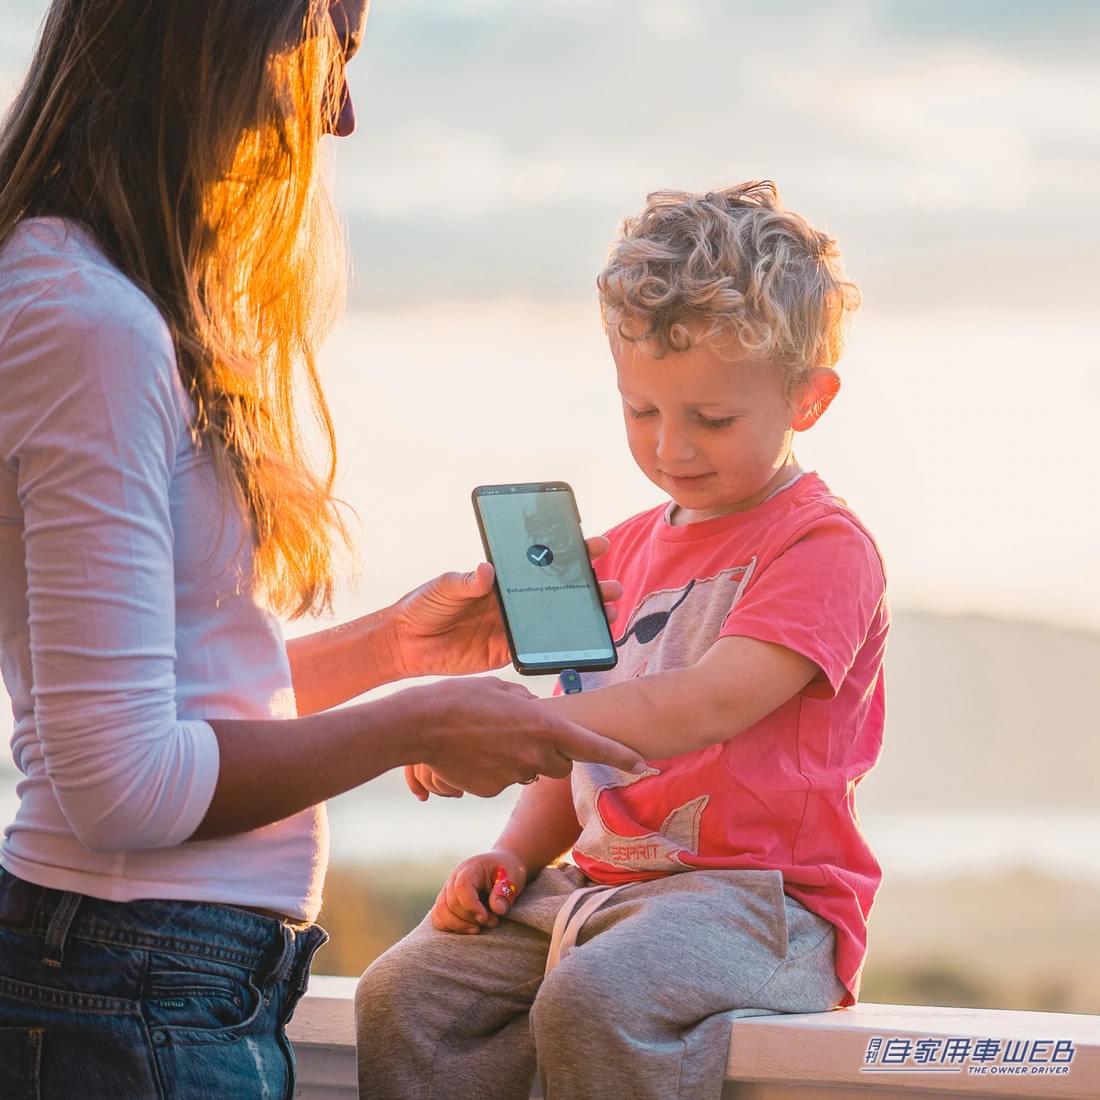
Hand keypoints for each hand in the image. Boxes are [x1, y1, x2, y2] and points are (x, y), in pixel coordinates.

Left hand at [389, 535, 622, 677]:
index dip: (569, 553)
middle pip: (557, 590)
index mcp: (501, 578)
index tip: (593, 545)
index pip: (540, 561)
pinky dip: (561, 646)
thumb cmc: (422, 605)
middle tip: (610, 585)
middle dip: (588, 586)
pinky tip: (582, 642)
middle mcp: (512, 600)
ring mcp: (512, 625)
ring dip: (583, 616)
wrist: (405, 644)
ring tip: (607, 613)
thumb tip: (486, 571)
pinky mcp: (506, 650)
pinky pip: (538, 649)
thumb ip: (466, 580)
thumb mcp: (443, 586)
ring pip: (556, 619)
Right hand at [411, 676, 644, 796]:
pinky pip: (503, 780)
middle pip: (561, 763)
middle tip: (525, 735)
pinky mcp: (491, 790)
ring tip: (488, 738)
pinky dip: (494, 769)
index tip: (642, 764)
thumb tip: (533, 711)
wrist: (421, 725)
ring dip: (520, 758)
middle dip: (553, 754)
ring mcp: (513, 775)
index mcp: (544, 724)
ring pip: (529, 771)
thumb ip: (527, 702)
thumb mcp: (503, 687)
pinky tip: (472, 753)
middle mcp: (535, 753)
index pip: (593, 746)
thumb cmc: (462, 696)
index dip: (621, 757)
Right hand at [431, 848, 527, 932]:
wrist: (503, 867)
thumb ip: (505, 892)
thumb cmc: (509, 871)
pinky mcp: (446, 903)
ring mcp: (448, 891)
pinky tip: (470, 929)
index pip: (462, 887)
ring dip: (460, 926)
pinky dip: (450, 927)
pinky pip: (438, 917)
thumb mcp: (514, 876)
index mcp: (471, 868)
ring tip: (480, 928)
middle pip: (451, 903)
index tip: (485, 918)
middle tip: (493, 922)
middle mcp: (454, 878)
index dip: (471, 906)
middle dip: (471, 919)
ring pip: (441, 912)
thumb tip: (497, 909)